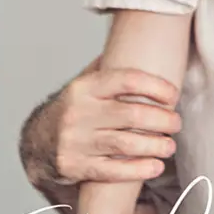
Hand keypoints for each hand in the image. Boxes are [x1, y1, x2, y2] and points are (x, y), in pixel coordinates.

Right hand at [19, 56, 181, 194]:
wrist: (37, 142)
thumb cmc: (74, 108)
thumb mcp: (85, 82)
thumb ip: (111, 67)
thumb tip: (143, 42)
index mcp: (85, 88)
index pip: (127, 80)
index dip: (156, 86)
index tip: (173, 95)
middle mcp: (78, 113)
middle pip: (132, 114)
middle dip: (162, 119)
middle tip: (176, 123)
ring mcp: (76, 141)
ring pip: (126, 144)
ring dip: (155, 145)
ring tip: (170, 145)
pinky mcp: (76, 167)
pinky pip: (113, 171)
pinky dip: (138, 169)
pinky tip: (155, 166)